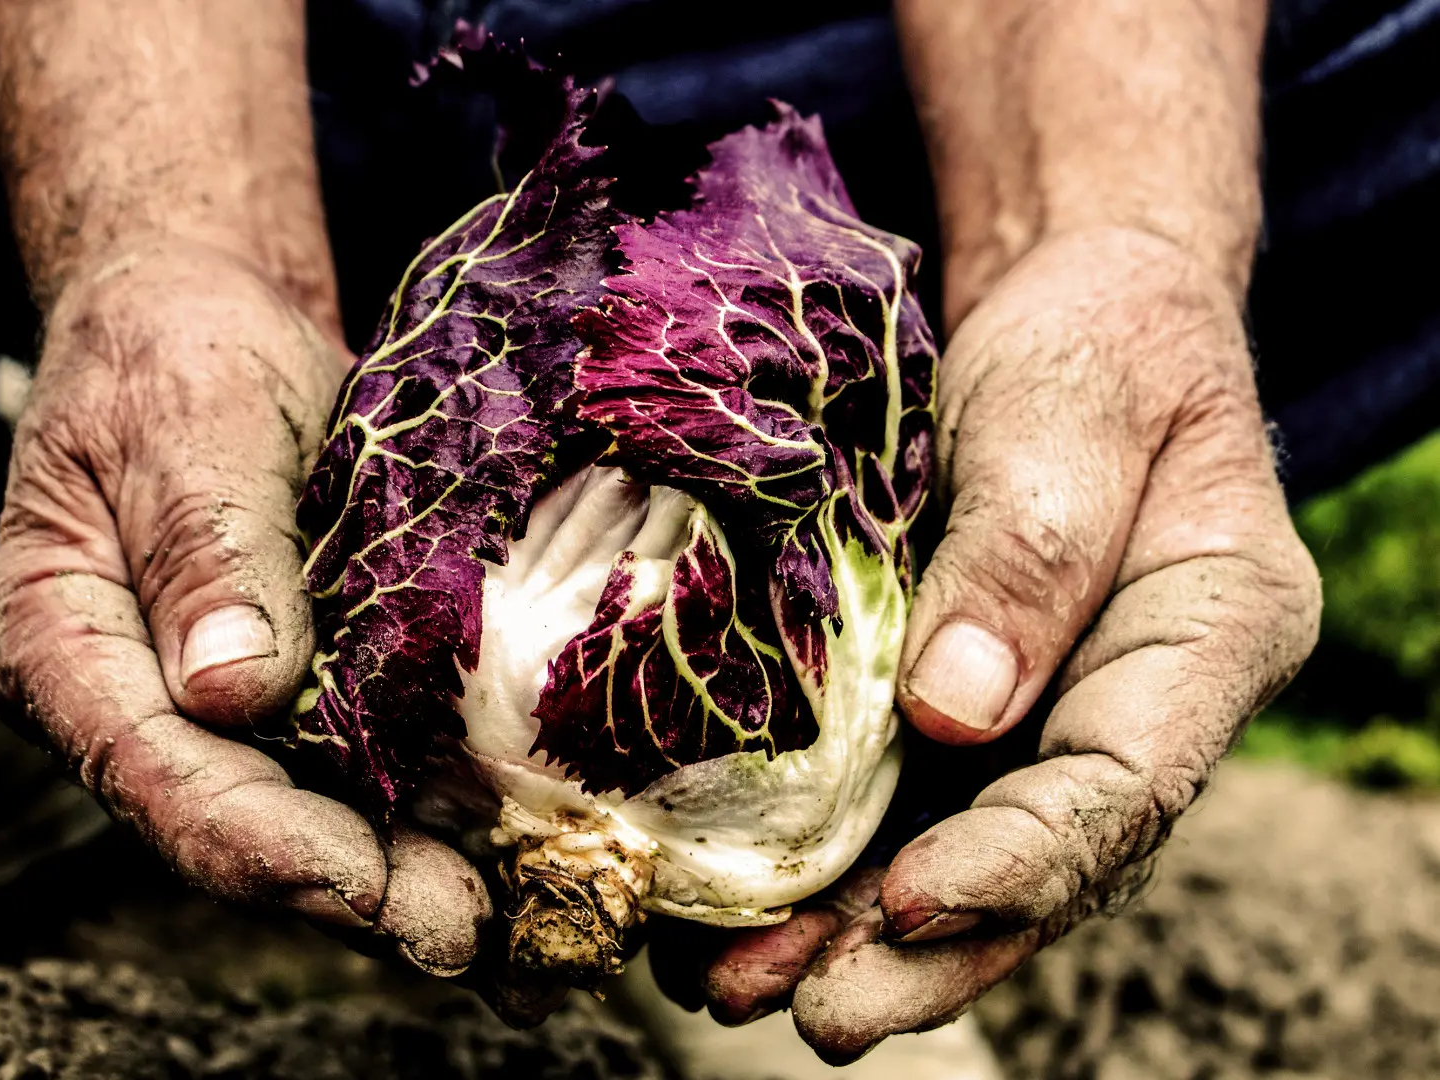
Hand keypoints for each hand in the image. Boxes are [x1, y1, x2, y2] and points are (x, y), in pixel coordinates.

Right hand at [0, 239, 491, 974]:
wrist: (210, 322)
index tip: (361, 883)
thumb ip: (206, 550)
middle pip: (227, 819)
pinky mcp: (283, 688)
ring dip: (398, 870)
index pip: (149, 769)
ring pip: (296, 811)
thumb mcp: (189, 423)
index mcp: (55, 639)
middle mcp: (125, 697)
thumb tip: (230, 694)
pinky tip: (498, 839)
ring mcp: (205, 703)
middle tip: (460, 928)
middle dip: (347, 887)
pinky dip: (418, 809)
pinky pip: (345, 766)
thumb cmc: (177, 353)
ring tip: (501, 912)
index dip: (258, 840)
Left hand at [653, 227, 1320, 1059]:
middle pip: (1042, 862)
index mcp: (1210, 634)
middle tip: (815, 1014)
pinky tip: (728, 913)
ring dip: (850, 937)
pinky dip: (821, 870)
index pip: (1126, 786)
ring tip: (736, 989)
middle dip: (926, 951)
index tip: (910, 903)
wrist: (1069, 320)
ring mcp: (1045, 722)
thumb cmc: (1093, 344)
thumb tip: (957, 715)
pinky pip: (902, 808)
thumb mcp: (1070, 410)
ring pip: (961, 857)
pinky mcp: (965, 715)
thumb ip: (1031, 553)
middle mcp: (1134, 708)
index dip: (1020, 861)